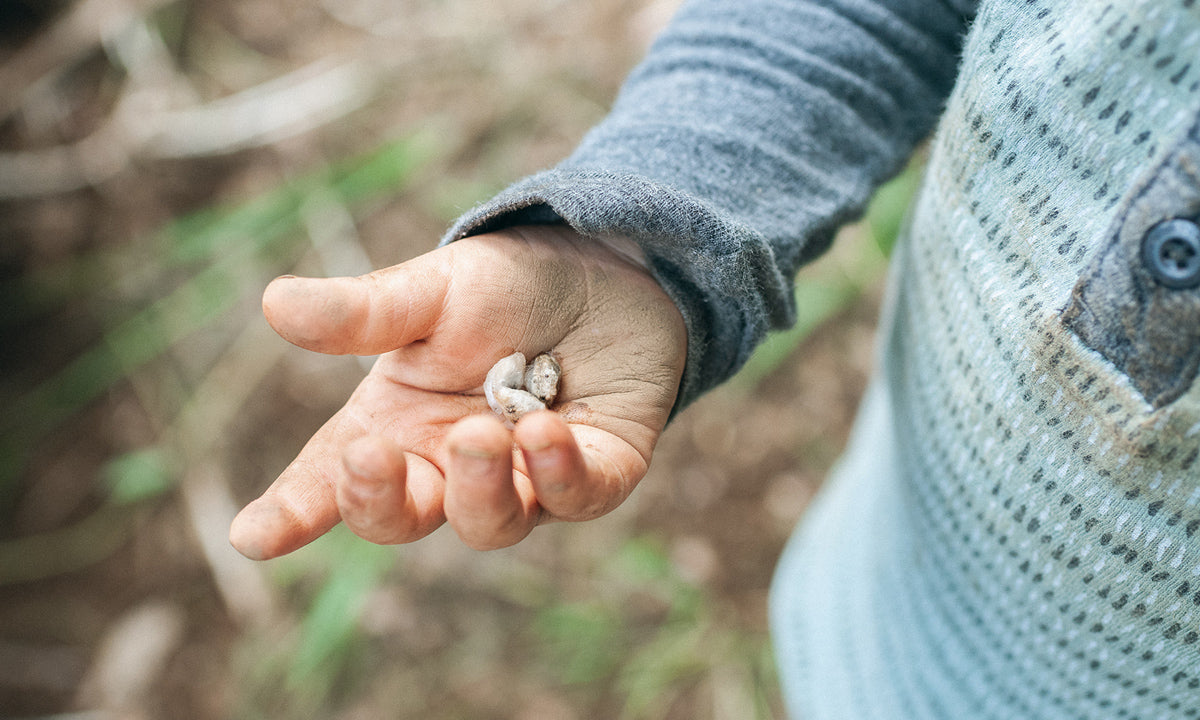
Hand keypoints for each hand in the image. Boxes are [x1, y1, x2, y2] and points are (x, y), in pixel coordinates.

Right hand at [229, 225, 686, 556]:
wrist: (612, 267)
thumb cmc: (510, 286)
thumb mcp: (433, 291)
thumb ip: (364, 312)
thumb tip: (275, 303)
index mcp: (397, 423)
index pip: (333, 479)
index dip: (293, 510)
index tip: (253, 535)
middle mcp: (452, 463)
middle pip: (404, 518)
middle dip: (381, 501)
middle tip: (374, 457)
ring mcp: (525, 479)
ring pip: (489, 524)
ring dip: (478, 488)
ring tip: (482, 431)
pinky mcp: (597, 474)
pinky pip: (575, 500)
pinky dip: (558, 475)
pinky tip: (546, 432)